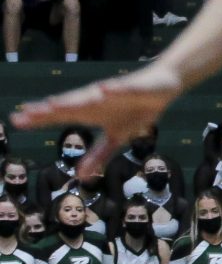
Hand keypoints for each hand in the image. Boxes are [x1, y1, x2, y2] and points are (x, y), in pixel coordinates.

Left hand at [14, 64, 183, 178]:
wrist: (162, 87)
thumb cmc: (136, 111)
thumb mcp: (118, 139)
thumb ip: (99, 156)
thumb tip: (80, 176)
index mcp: (90, 112)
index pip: (60, 116)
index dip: (39, 120)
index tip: (17, 122)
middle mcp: (95, 101)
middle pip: (68, 106)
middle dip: (46, 111)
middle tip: (22, 115)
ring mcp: (112, 93)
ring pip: (89, 97)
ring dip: (72, 101)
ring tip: (53, 105)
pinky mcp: (132, 88)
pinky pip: (122, 89)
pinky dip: (113, 90)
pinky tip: (103, 90)